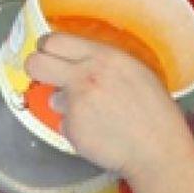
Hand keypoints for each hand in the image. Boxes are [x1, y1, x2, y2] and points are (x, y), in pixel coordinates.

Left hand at [23, 32, 193, 181]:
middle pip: (35, 63)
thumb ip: (103, 62)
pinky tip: (99, 132)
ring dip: (66, 105)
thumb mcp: (136, 71)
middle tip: (45, 75)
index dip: (47, 46)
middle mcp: (85, 77)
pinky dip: (77, 129)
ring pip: (52, 98)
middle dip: (35, 68)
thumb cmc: (155, 113)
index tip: (48, 51)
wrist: (158, 152)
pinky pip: (64, 124)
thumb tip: (78, 59)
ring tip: (95, 115)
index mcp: (103, 57)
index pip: (55, 40)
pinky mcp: (71, 129)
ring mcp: (75, 104)